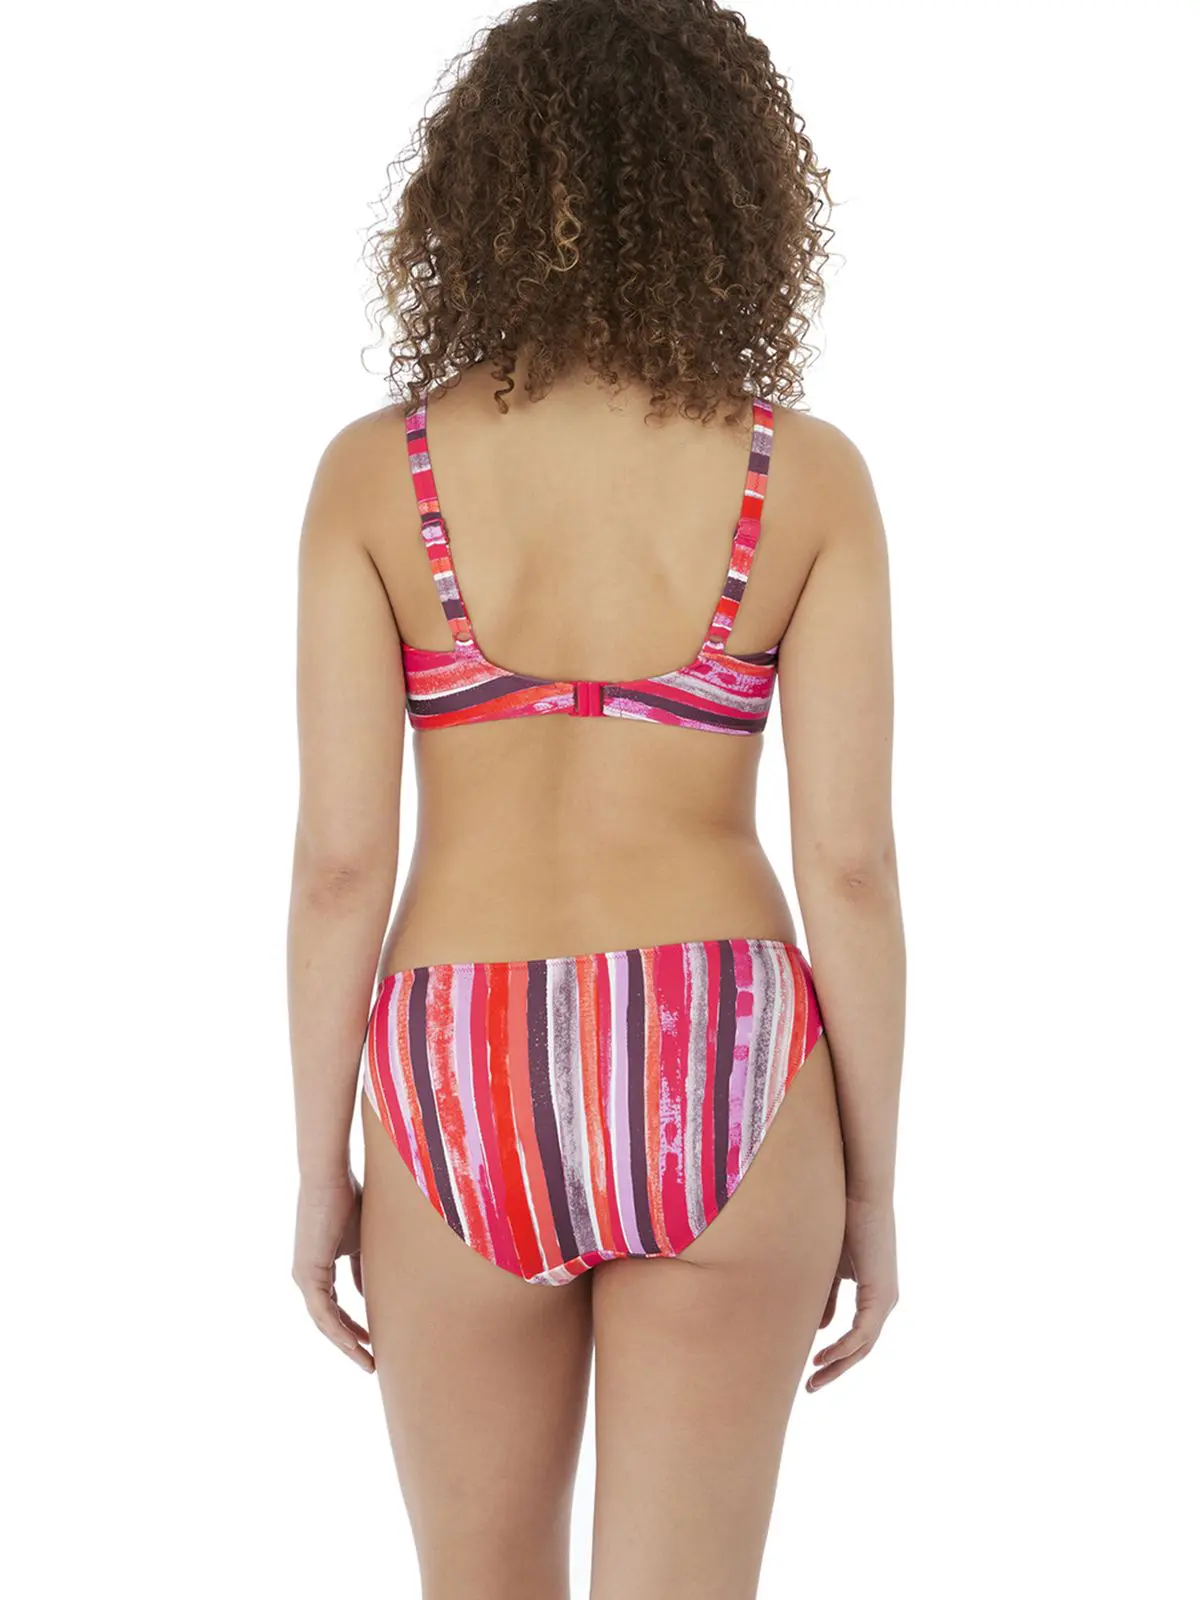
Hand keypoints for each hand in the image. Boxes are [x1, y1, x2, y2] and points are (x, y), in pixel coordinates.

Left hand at [292, 1172, 374, 1372]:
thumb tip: (368, 1293)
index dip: (354, 1326)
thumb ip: (363, 1268)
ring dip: (346, 1344)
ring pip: (325, 1323)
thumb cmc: (348, 1198)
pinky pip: (323, 1313)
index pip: (335, 1307)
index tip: (374, 1340)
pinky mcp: (307, 1274)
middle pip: (329, 1321)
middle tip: (371, 1362)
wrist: (329, 1177)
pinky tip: (356, 1345)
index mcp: (318, 1267)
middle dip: (351, 1343)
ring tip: (368, 1362)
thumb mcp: (361, 1241)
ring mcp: (304, 1277)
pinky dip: (340, 1331)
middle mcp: (307, 1276)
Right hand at [807, 1193, 897, 1391]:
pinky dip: (842, 1348)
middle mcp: (884, 1300)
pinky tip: (823, 1358)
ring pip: (863, 1346)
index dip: (834, 1354)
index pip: (856, 1335)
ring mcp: (885, 1299)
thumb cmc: (843, 1221)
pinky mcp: (881, 1295)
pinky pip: (863, 1334)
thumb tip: (820, 1328)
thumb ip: (826, 1298)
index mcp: (874, 1293)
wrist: (859, 1194)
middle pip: (861, 1348)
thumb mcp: (830, 1269)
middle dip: (835, 1369)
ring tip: (813, 1380)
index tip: (810, 1367)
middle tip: (810, 1386)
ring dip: (837, 1365)